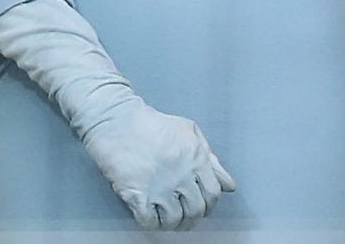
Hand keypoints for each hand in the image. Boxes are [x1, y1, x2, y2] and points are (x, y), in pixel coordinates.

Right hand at [79, 97, 235, 230]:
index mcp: (197, 159)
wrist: (116, 120)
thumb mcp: (188, 131)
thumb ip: (210, 157)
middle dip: (192, 217)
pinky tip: (151, 218)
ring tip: (168, 220)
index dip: (209, 204)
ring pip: (175, 219)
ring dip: (173, 223)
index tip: (201, 206)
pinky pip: (150, 221)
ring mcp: (159, 187)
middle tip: (185, 217)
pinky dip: (153, 224)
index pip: (213, 194)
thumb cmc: (152, 123)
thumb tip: (228, 184)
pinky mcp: (137, 195)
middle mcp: (181, 176)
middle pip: (196, 210)